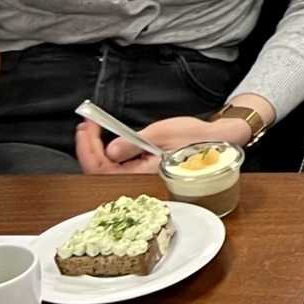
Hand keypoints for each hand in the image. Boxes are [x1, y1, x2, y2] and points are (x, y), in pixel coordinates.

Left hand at [73, 110, 253, 174]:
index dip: (89, 150)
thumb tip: (109, 150)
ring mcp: (141, 175)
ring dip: (96, 148)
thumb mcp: (163, 134)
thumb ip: (134, 143)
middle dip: (88, 147)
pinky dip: (109, 150)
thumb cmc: (196, 138)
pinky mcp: (144, 169)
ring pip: (108, 169)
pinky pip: (119, 165)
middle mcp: (140, 179)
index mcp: (144, 175)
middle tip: (85, 124)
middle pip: (101, 171)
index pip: (103, 170)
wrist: (218, 140)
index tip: (87, 127)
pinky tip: (107, 137)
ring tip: (92, 127)